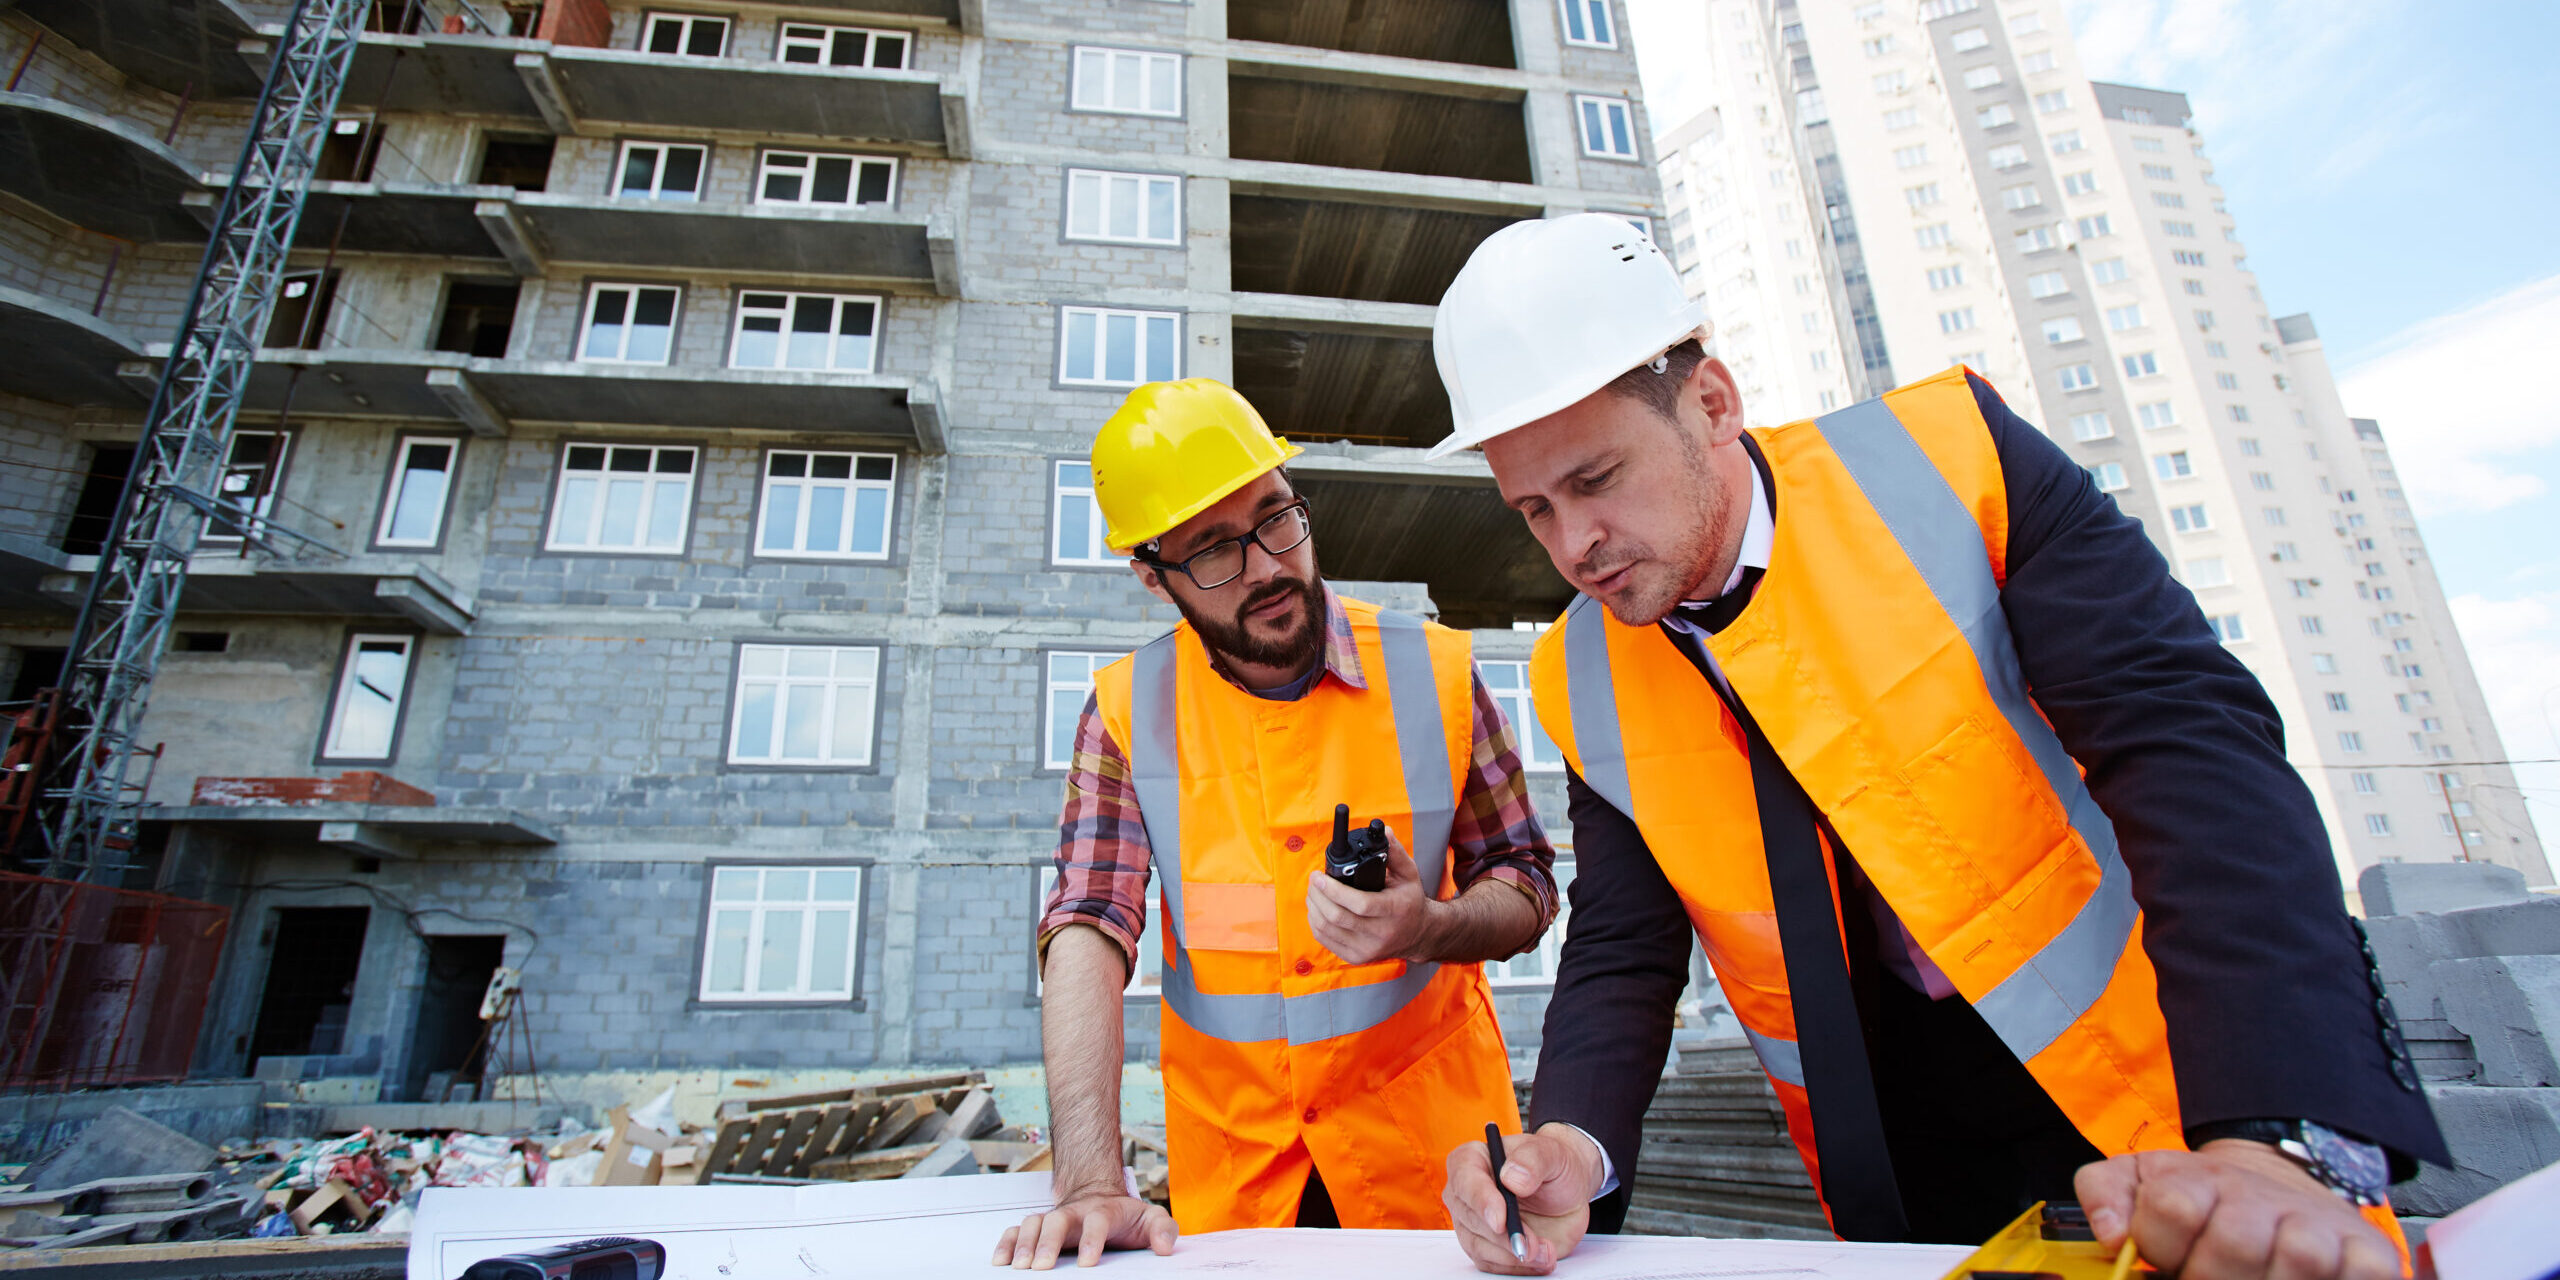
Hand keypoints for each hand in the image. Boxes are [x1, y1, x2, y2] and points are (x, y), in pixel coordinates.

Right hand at [989, 1191, 1175, 1269]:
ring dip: (1025, 1243)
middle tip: (1041, 1266)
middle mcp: (1074, 1212)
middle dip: (1047, 1242)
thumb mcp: (1151, 1219)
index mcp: (1104, 1210)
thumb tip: (1165, 1247)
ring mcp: (1054, 1217)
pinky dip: (1007, 1242)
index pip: (1097, 1221)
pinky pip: (1018, 1231)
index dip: (1091, 1240)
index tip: (1087, 1263)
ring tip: (1019, 1266)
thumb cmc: (1126, 1216)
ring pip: (1034, 1223)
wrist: (1101, 1196)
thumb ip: (1162, 1230)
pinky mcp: (1039, 1226)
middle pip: (1057, 1220)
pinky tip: (1000, 1260)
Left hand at [1307, 827, 1437, 964]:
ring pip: (1327, 930)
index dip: (1334, 890)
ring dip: (1313, 908)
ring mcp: (1368, 949)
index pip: (1359, 904)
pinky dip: (1315, 923)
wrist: (1419, 935)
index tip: (1319, 876)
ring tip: (1313, 892)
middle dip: (1318, 895)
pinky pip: (1326, 941)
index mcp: (1395, 910)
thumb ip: (1395, 852)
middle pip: (1337, 917)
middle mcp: (1381, 933)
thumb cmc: (1410, 901)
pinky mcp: (1357, 958)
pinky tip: (1316, 909)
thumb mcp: (1409, 874)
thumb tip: (1384, 832)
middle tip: (1313, 880)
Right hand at [1443, 1124, 1602, 1275]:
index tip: (1500, 1221)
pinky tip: (1541, 1258)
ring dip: (1512, 1256)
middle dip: (1503, 1237)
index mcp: (1472, 1159)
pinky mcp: (1486, 1245)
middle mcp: (1466, 1192)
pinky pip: (1492, 1264)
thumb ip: (1532, 1160)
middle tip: (1533, 1245)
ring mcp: (1474, 1221)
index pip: (1465, 1180)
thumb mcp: (1552, 1154)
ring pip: (1478, 1247)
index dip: (1481, 1202)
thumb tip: (1511, 1178)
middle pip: (1470, 1219)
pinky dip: (1517, 1266)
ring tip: (1545, 1252)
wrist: (1567, 1192)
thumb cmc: (1553, 1165)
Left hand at [2073, 1141, 2398, 1279]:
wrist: (2280, 1184)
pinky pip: (2355, 1276)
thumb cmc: (2205, 1199)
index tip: (2165, 1260)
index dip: (2164, 1246)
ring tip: (2254, 1279)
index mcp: (2199, 1181)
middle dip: (2211, 1276)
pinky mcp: (2367, 1253)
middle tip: (2207, 1276)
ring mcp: (2317, 1225)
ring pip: (2297, 1261)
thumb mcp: (2142, 1182)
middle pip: (2234, 1244)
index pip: (2174, 1208)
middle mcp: (2261, 1198)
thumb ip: (2106, 1195)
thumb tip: (2112, 1233)